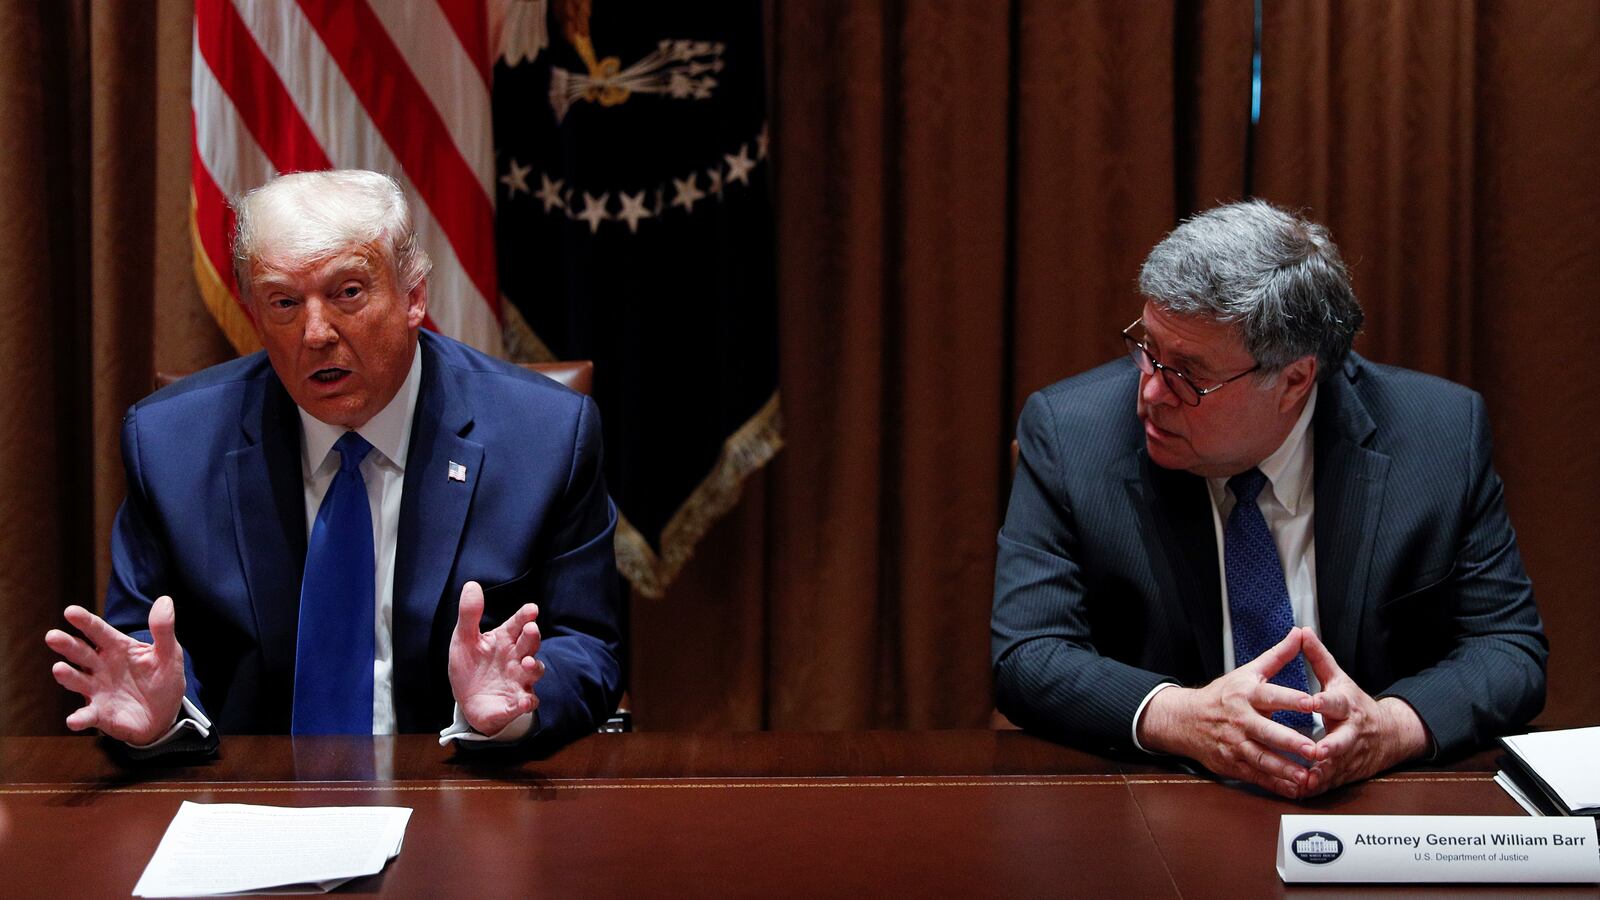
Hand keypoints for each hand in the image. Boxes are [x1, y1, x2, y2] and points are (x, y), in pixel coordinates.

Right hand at [45, 597, 186, 744]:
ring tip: (59, 669)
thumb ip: (163, 630)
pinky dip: (79, 718)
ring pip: (77, 680)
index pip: (98, 630)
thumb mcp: (168, 653)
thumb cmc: (162, 679)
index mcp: (116, 647)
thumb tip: (165, 600)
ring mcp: (97, 690)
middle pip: (80, 652)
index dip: (85, 621)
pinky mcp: (99, 714)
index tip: (70, 611)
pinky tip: (73, 720)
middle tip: (53, 636)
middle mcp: (100, 666)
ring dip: (67, 676)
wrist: (164, 715)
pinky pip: (87, 715)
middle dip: (66, 645)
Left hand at [447, 581, 543, 735]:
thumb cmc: (470, 667)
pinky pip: (526, 702)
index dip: (525, 616)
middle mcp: (516, 658)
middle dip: (532, 637)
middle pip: (530, 645)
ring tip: (526, 663)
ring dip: (533, 667)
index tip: (531, 609)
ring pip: (534, 671)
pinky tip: (525, 700)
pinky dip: (527, 701)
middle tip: (530, 629)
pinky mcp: (515, 703)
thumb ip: (469, 614)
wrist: (467, 702)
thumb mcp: (464, 639)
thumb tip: (471, 584)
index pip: (518, 624)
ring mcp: (519, 680)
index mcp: (504, 640)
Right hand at [1138, 627, 1318, 798]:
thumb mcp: (1247, 671)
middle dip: (1290, 742)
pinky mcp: (1232, 763)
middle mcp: (1240, 720)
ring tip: (1307, 776)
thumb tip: (1298, 633)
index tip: (1314, 703)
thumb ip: (1277, 656)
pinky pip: (1256, 775)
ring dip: (1285, 769)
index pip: (1271, 696)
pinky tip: (1294, 788)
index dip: (1292, 699)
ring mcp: (1235, 744)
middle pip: (1267, 733)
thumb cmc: (1222, 695)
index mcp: (1246, 695)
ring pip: (1262, 758)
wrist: (1185, 720)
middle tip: (1314, 749)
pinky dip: (1275, 784)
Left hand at [1301, 629, 1428, 795]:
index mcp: (1347, 707)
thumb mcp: (1339, 679)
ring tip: (1302, 777)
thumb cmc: (1355, 704)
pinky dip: (1314, 787)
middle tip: (1316, 751)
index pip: (1336, 703)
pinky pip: (1328, 783)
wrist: (1388, 736)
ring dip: (1320, 773)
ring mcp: (1349, 755)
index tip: (1313, 702)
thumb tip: (1302, 631)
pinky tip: (1298, 790)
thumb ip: (1318, 658)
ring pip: (1335, 766)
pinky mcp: (1343, 773)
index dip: (1325, 702)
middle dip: (1331, 747)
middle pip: (1342, 741)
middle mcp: (1350, 733)